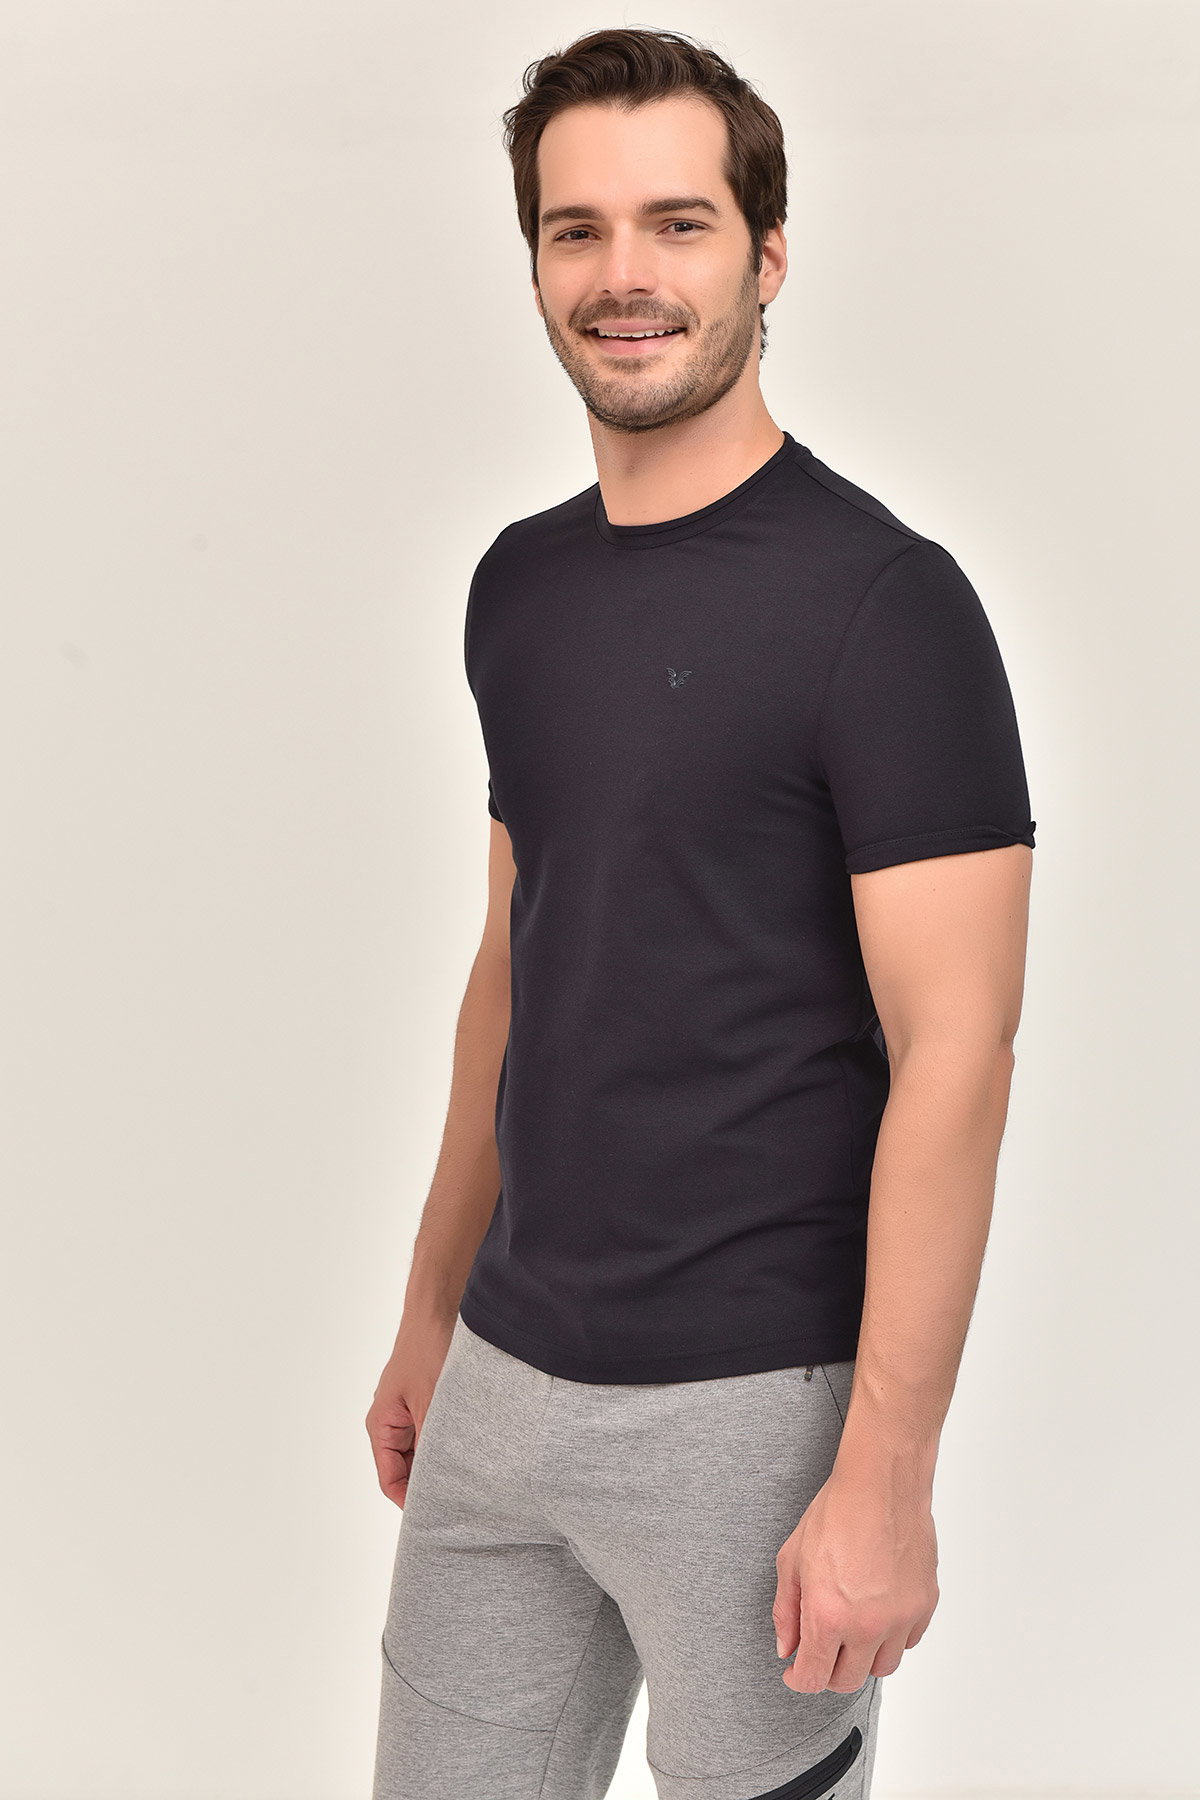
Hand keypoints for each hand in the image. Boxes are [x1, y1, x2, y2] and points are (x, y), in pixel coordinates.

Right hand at [365, 1313, 454, 1507]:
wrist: (439, 1307)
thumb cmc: (428, 1348)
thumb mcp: (431, 1402)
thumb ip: (432, 1443)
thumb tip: (440, 1482)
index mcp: (381, 1426)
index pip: (391, 1481)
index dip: (412, 1503)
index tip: (438, 1518)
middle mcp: (392, 1423)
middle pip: (408, 1470)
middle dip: (431, 1484)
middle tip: (462, 1501)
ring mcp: (411, 1411)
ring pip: (425, 1452)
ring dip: (444, 1461)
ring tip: (471, 1477)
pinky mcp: (429, 1401)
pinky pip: (437, 1432)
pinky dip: (451, 1442)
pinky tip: (474, 1448)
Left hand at [772, 1467, 938, 1691]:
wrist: (881, 1484)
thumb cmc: (835, 1513)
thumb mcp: (792, 1558)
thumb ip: (786, 1611)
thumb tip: (787, 1648)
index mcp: (828, 1616)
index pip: (813, 1678)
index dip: (797, 1680)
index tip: (795, 1671)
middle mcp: (867, 1626)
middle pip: (848, 1681)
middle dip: (828, 1672)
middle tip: (821, 1649)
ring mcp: (900, 1618)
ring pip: (882, 1667)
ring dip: (863, 1657)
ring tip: (851, 1629)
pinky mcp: (924, 1605)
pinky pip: (908, 1641)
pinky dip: (892, 1636)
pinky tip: (878, 1611)